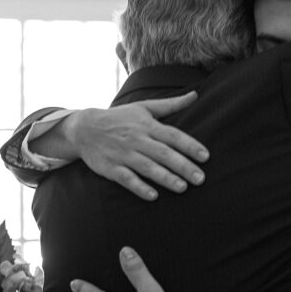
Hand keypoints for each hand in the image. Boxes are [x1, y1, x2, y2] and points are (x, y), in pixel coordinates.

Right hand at [71, 92, 208, 200]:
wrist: (84, 128)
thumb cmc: (120, 118)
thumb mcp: (144, 107)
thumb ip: (171, 105)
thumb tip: (195, 95)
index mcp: (147, 125)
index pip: (173, 136)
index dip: (190, 146)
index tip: (206, 157)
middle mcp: (137, 139)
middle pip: (163, 154)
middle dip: (183, 166)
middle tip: (201, 179)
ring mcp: (124, 155)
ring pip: (147, 167)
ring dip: (165, 178)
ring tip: (183, 188)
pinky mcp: (111, 168)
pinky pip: (127, 179)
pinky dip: (139, 187)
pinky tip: (153, 196)